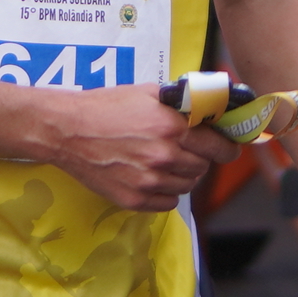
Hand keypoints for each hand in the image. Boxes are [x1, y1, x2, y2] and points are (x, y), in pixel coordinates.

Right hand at [43, 86, 237, 211]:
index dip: (227, 148)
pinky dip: (166, 192)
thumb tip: (209, 110)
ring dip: (183, 176)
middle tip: (188, 151)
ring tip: (166, 163)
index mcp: (171, 127)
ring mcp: (149, 181)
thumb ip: (181, 104)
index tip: (229, 149)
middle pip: (203, 168)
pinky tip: (153, 177)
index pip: (217, 147)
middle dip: (201, 159)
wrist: (68, 130)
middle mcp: (164, 156)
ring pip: (187, 186)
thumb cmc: (106, 107)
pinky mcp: (134, 199)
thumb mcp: (147, 93)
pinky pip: (168, 203)